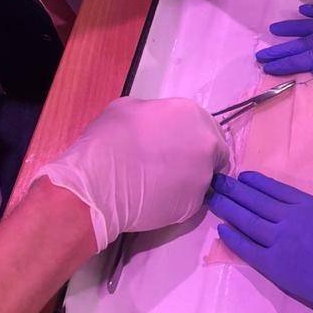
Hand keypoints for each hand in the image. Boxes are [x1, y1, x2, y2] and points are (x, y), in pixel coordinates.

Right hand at [34, 97, 228, 250]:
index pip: (206, 127)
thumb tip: (157, 125)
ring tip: (161, 184)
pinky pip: (192, 200)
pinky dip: (180, 200)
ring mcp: (203, 175)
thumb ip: (154, 113)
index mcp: (191, 113)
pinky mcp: (195, 204)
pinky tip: (157, 198)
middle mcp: (206, 142)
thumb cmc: (107, 141)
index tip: (178, 147)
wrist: (97, 184)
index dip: (192, 138)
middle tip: (174, 167)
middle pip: (214, 152)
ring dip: (189, 179)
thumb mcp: (127, 109)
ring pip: (204, 177)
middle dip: (198, 158)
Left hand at [208, 172, 312, 312]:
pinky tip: (221, 230)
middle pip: (257, 202)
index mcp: (312, 207)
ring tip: (213, 199)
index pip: (278, 190)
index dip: (258, 183)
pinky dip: (234, 239)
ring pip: (248, 221)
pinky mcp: (275, 266)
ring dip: (229, 209)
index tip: (243, 177)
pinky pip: (248, 249)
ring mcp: (281, 241)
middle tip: (217, 183)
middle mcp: (291, 219)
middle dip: (236, 191)